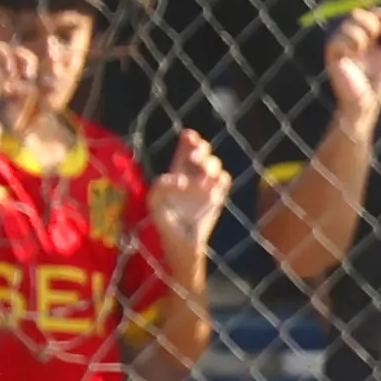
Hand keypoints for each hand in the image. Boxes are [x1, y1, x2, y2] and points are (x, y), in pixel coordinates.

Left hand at [147, 129, 231, 253]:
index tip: (188, 135)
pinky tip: (210, 188)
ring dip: (210, 165)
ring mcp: (208, 186)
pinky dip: (220, 180)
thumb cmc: (166, 224)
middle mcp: (195, 176)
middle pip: (204, 152)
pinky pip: (225, 181)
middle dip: (201, 149)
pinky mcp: (218, 197)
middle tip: (195, 158)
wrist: (183, 244)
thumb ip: (160, 186)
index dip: (189, 139)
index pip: (185, 149)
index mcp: (178, 172)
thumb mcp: (155, 203)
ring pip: (216, 165)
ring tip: (202, 177)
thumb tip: (180, 178)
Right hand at [325, 8, 380, 122]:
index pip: (373, 14)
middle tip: (377, 40)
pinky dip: (350, 42)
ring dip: (363, 32)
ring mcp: (341, 43)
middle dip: (373, 23)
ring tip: (363, 50)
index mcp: (365, 37)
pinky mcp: (332, 53)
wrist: (366, 102)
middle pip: (358, 12)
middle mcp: (351, 37)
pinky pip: (338, 37)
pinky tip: (354, 53)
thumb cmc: (378, 83)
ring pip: (350, 19)